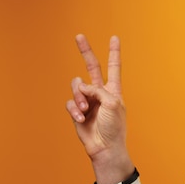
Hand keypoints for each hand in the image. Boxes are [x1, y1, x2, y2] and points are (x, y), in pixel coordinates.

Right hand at [66, 34, 133, 183]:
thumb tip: (82, 87)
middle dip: (85, 52)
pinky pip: (70, 103)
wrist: (105, 147)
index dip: (114, 53)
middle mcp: (100, 93)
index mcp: (113, 90)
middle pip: (91, 67)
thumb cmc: (114, 127)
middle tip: (79, 36)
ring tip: (85, 110)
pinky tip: (81, 118)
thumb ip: (98, 90)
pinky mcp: (77, 111)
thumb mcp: (112, 104)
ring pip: (77, 86)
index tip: (114, 38)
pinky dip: (74, 109)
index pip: (113, 67)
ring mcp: (87, 101)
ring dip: (79, 97)